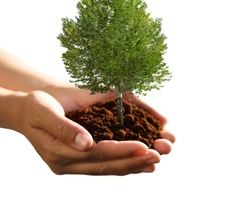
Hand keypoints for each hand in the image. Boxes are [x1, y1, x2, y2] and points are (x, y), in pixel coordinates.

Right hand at [18, 88, 174, 174]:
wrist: (29, 109)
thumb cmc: (35, 106)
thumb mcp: (44, 111)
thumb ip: (64, 128)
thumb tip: (87, 143)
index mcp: (59, 154)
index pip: (96, 155)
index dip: (120, 151)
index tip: (143, 146)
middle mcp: (71, 162)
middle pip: (107, 165)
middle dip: (134, 160)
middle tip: (158, 154)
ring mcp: (78, 162)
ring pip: (110, 168)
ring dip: (135, 164)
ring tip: (158, 158)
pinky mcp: (85, 156)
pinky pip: (108, 163)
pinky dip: (127, 162)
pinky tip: (144, 162)